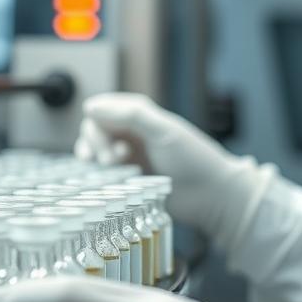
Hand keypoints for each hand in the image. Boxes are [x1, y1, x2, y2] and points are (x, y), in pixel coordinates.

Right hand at [74, 93, 265, 243]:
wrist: (211, 195)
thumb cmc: (193, 159)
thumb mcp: (163, 131)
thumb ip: (129, 115)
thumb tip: (90, 106)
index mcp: (141, 117)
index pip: (102, 110)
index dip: (96, 122)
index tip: (103, 137)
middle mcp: (132, 135)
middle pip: (94, 131)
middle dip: (96, 142)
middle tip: (111, 159)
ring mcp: (129, 159)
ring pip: (95, 153)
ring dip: (95, 158)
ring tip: (110, 167)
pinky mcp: (128, 182)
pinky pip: (102, 176)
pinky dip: (98, 176)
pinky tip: (107, 181)